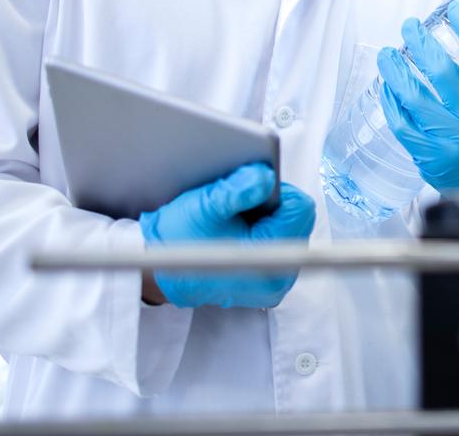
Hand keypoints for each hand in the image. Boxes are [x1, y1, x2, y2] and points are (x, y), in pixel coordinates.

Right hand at [138, 163, 314, 308]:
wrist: (159, 271)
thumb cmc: (178, 241)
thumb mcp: (206, 206)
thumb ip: (238, 190)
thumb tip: (265, 176)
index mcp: (267, 261)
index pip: (299, 208)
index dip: (277, 192)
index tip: (252, 191)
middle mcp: (278, 278)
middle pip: (298, 219)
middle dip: (273, 205)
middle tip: (242, 207)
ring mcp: (275, 282)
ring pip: (290, 230)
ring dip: (269, 218)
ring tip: (238, 220)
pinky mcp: (269, 280)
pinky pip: (280, 244)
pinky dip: (264, 232)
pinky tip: (240, 231)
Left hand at [377, 1, 458, 202]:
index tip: (456, 10)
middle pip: (445, 74)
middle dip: (422, 44)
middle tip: (410, 26)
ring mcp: (453, 141)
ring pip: (416, 98)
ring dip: (397, 71)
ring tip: (387, 53)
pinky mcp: (430, 157)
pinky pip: (402, 124)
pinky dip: (391, 102)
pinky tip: (387, 86)